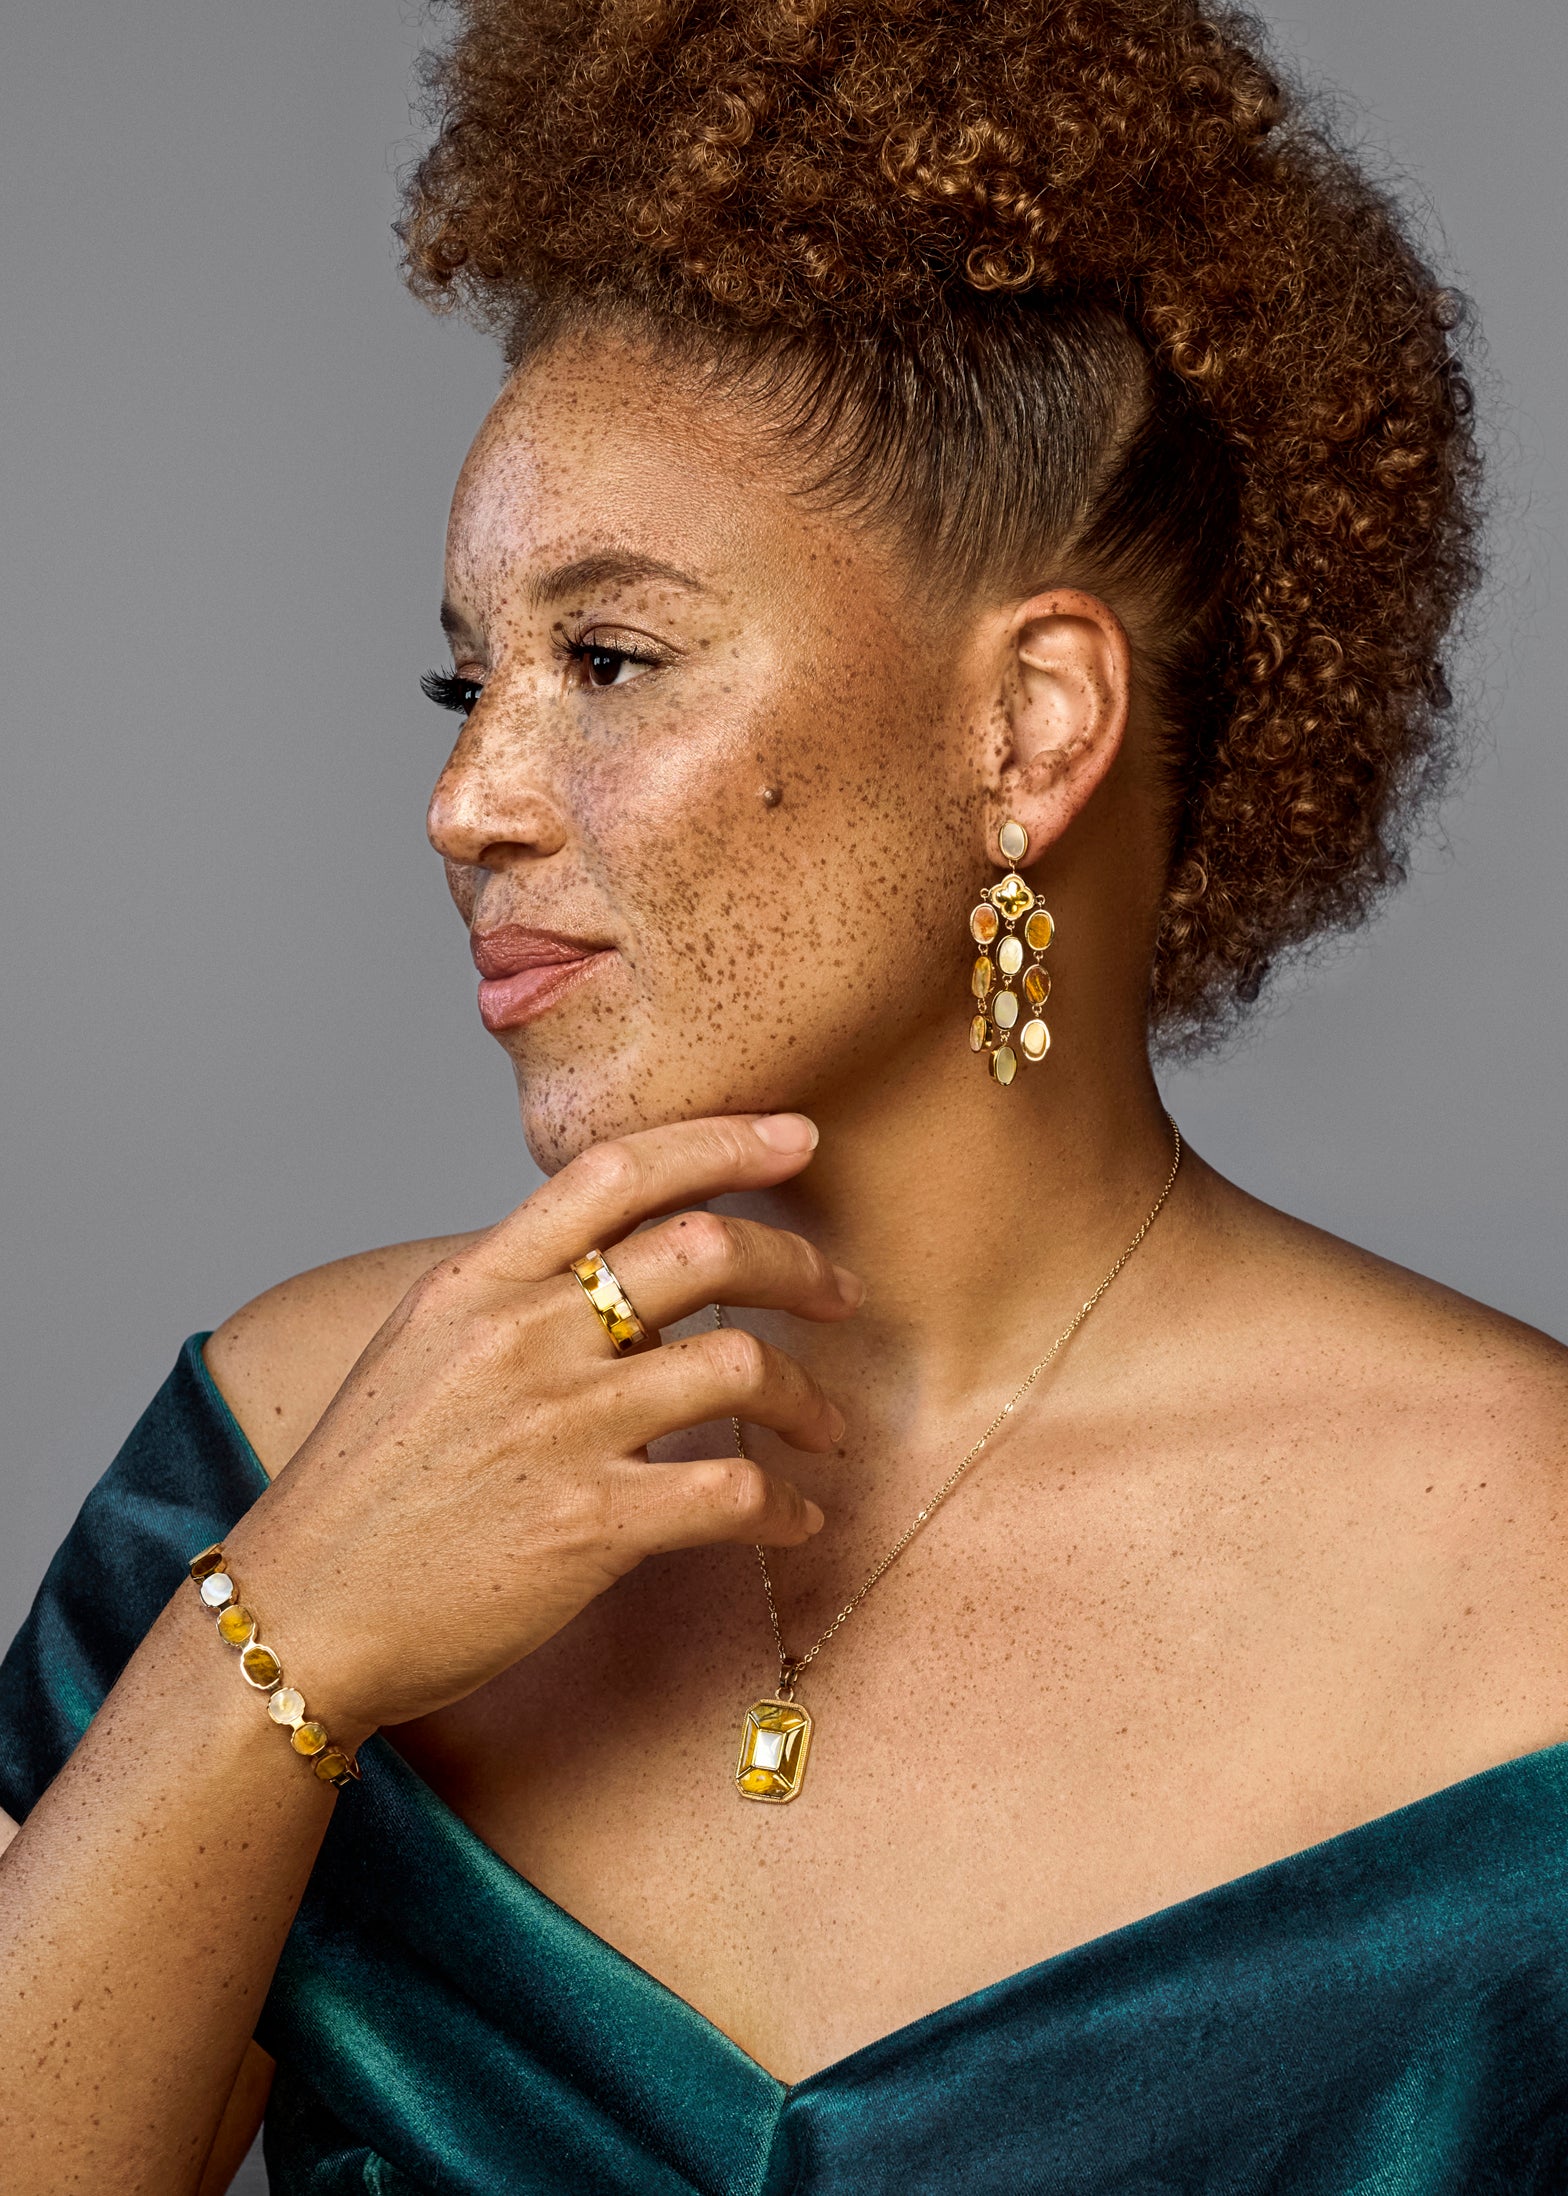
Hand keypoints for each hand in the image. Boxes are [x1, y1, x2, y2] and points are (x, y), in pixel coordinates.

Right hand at [224, 1112, 855, 1738]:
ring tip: (825, 1428)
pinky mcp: (590, 1524)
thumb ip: (516, 1293)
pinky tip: (794, 1519)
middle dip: (797, 1262)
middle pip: (705, 1249)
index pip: (618, 1168)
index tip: (794, 1134)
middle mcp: (524, 1336)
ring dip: (809, 1398)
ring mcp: (560, 1427)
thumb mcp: (421, 1351)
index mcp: (479, 1281)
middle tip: (838, 1292)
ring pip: (741, 1365)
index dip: (723, 1138)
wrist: (303, 1613)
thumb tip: (621, 1263)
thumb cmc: (364, 1489)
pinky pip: (734, 1492)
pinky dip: (786, 1504)